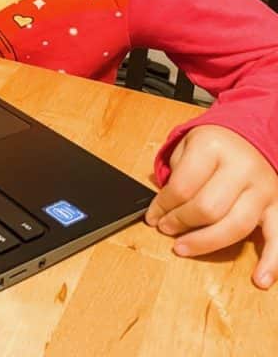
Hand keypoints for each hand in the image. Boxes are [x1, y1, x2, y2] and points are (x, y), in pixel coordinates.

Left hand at [145, 124, 277, 288]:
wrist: (249, 137)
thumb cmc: (212, 148)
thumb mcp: (187, 148)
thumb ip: (176, 176)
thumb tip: (160, 211)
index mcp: (213, 148)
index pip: (183, 187)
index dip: (162, 206)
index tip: (152, 217)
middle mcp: (242, 167)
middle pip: (208, 208)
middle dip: (181, 223)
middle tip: (166, 229)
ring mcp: (263, 189)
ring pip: (236, 226)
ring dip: (206, 243)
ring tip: (183, 248)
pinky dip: (272, 262)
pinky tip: (260, 280)